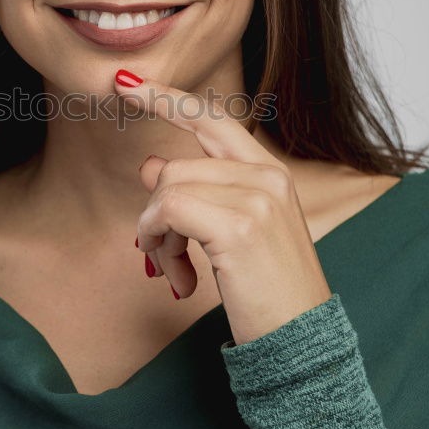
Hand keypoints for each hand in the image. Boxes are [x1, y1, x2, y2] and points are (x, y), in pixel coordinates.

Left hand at [114, 71, 332, 345]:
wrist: (301, 344)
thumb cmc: (268, 294)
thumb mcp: (231, 236)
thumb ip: (198, 195)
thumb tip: (151, 165)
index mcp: (271, 174)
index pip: (213, 119)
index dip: (168, 99)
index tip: (127, 84)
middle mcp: (268, 175)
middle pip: (176, 166)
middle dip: (155, 212)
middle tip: (156, 253)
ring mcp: (257, 197)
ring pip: (167, 189)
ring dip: (156, 237)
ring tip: (175, 273)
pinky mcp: (239, 224)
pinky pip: (167, 210)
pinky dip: (158, 243)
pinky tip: (179, 278)